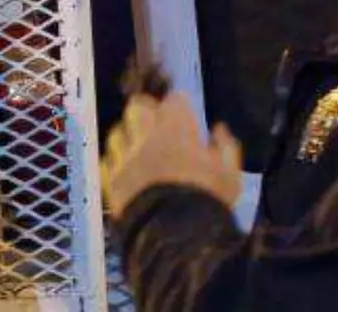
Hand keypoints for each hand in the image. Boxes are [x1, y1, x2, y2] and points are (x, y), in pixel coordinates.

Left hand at [100, 92, 243, 218]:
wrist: (174, 236)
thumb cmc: (209, 202)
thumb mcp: (230, 175)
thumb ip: (226, 147)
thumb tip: (218, 128)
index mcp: (177, 130)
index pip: (174, 100)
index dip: (179, 106)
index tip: (184, 114)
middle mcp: (146, 136)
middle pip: (138, 106)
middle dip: (147, 111)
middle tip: (157, 126)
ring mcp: (124, 156)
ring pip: (117, 131)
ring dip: (128, 135)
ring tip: (139, 148)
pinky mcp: (110, 178)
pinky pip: (107, 159)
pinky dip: (116, 161)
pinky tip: (126, 169)